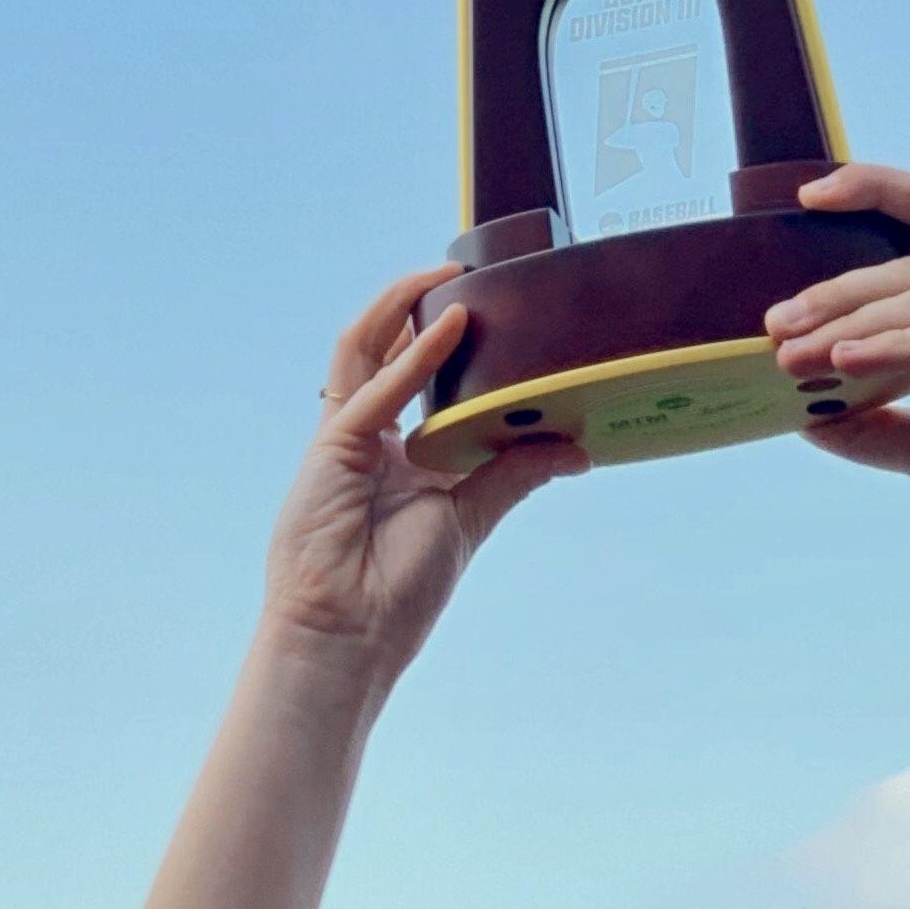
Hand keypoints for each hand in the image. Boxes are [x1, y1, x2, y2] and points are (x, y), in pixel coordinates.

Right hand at [260, 269, 581, 676]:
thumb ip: (513, 475)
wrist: (348, 638)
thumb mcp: (470, 518)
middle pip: (383, 349)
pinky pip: (373, 389)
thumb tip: (576, 450)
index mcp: (394, 454)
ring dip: (403, 305)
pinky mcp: (332, 448)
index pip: (414, 377)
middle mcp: (367, 437)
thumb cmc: (397, 592)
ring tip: (451, 273)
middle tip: (468, 270)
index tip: (488, 308)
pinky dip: (411, 358)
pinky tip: (448, 327)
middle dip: (417, 304)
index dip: (441, 337)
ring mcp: (345, 438)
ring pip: (365, 349)